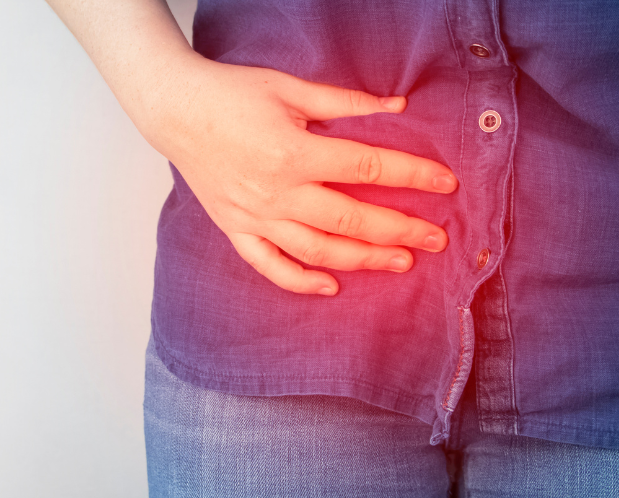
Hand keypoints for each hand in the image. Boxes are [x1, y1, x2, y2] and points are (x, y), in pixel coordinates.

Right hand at [139, 58, 456, 295]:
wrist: (174, 109)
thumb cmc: (232, 94)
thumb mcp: (291, 89)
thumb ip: (346, 102)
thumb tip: (397, 105)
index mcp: (295, 153)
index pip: (369, 169)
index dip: (412, 176)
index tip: (444, 184)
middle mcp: (277, 192)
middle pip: (351, 220)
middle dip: (400, 231)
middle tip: (436, 239)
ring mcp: (255, 216)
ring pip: (318, 251)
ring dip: (363, 261)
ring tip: (400, 263)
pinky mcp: (236, 228)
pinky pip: (270, 266)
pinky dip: (300, 281)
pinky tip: (331, 287)